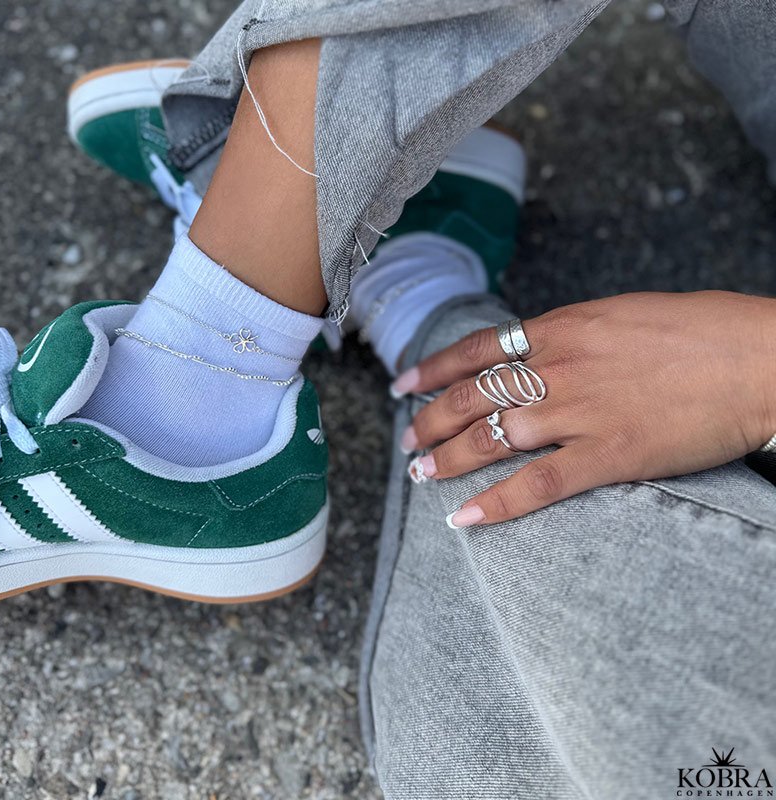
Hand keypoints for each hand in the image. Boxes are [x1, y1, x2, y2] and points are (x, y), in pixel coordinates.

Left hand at [393, 291, 775, 527]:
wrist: (759, 358)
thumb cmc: (699, 331)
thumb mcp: (621, 316)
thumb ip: (572, 336)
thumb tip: (537, 351)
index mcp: (563, 328)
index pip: (476, 349)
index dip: (433, 369)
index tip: (404, 385)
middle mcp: (560, 367)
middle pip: (472, 396)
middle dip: (430, 420)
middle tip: (406, 439)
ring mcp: (581, 411)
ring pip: (493, 438)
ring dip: (448, 459)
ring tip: (419, 473)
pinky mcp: (609, 455)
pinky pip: (539, 484)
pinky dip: (496, 503)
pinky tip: (464, 517)